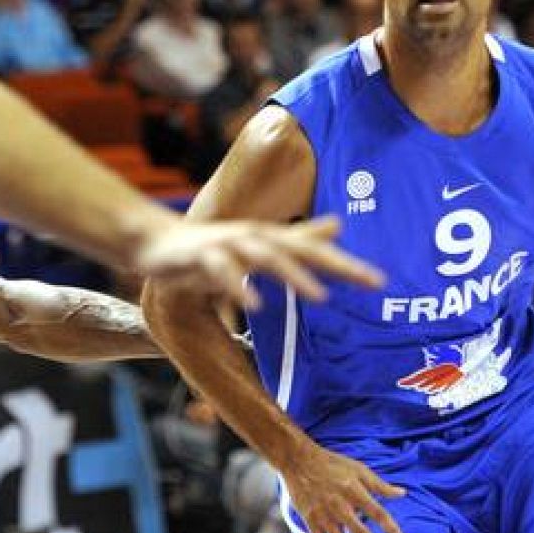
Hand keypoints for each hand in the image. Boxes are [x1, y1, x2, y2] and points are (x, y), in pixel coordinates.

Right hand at [138, 216, 384, 309]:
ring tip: (320, 296)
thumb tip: (338, 226)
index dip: (347, 265)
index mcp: (270, 238)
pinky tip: (254, 306)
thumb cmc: (211, 246)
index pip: (315, 251)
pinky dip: (238, 287)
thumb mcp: (260, 242)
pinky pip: (222, 272)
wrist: (154, 241)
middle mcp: (254, 237)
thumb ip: (298, 236)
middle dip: (336, 265)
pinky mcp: (200, 256)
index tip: (379, 282)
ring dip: (294, 275)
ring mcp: (227, 245)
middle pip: (300, 250)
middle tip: (368, 282)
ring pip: (266, 257)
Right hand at [280, 443, 405, 532]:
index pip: (378, 514)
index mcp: (354, 492)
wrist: (299, 461)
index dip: (391, 530)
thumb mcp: (358, 469)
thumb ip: (380, 485)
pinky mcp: (310, 520)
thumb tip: (402, 493)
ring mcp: (324, 515)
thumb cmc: (332, 464)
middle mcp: (340, 506)